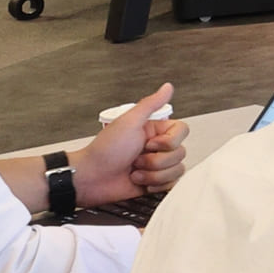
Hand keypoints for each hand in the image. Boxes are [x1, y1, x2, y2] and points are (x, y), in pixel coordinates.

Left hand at [76, 86, 184, 206]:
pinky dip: (154, 184)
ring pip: (177, 170)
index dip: (169, 141)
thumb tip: (167, 88)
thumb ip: (150, 104)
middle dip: (156, 160)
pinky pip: (171, 185)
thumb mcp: (128, 122)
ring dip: (153, 174)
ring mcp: (156, 166)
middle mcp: (156, 147)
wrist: (91, 178)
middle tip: (136, 158)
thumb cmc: (104, 151)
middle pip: (180, 153)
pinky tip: (139, 180)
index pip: (182, 131)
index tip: (150, 143)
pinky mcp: (154, 182)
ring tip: (135, 170)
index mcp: (153, 131)